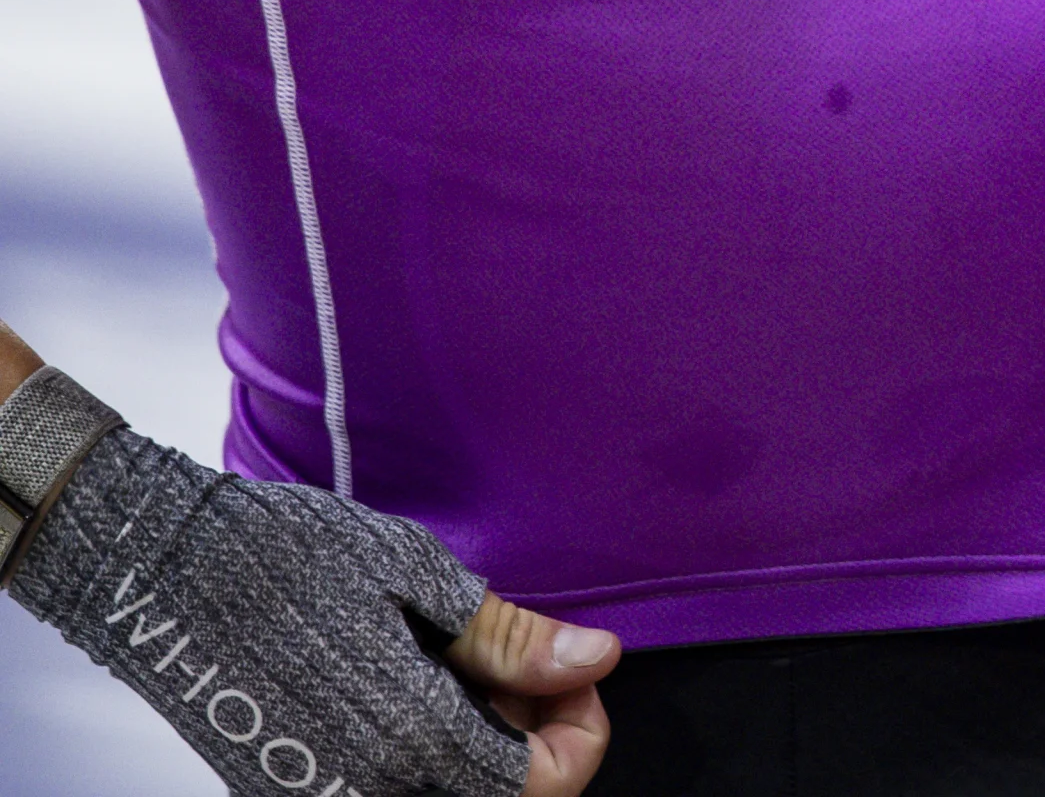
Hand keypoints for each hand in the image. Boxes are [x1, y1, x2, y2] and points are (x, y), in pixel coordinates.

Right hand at [0, 366, 618, 794]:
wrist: (157, 575)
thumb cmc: (285, 559)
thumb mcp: (417, 577)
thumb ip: (510, 638)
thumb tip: (599, 659)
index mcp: (408, 739)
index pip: (542, 783)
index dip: (580, 728)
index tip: (574, 669)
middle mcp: (365, 787)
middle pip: (495, 792)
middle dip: (530, 730)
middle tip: (521, 655)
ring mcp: (321, 793)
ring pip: (441, 787)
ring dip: (476, 738)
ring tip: (462, 658)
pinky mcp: (287, 785)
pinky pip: (384, 781)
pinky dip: (421, 743)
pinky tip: (412, 679)